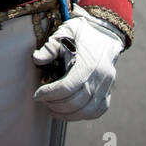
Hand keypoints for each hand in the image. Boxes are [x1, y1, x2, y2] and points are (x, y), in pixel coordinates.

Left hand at [32, 6, 125, 120]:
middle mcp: (99, 77)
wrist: (105, 30)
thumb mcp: (64, 33)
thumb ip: (50, 47)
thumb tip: (36, 59)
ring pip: (88, 110)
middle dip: (56, 105)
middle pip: (76, 102)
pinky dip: (84, 115)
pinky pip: (99, 110)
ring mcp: (106, 85)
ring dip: (68, 115)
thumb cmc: (81, 32)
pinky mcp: (109, 89)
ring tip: (53, 110)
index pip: (67, 87)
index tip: (37, 94)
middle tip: (43, 101)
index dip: (50, 94)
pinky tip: (70, 112)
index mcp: (87, 63)